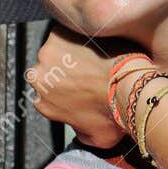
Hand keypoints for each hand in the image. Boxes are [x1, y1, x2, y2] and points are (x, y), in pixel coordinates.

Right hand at [25, 22, 146, 148]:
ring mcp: (47, 53)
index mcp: (44, 103)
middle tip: (90, 67)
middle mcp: (39, 78)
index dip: (66, 87)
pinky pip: (67, 29)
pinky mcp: (59, 34)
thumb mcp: (96, 139)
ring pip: (57, 48)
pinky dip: (79, 32)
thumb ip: (80, 133)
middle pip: (49, 69)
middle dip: (64, 68)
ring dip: (71, 49)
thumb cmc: (116, 116)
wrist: (128, 88)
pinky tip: (98, 38)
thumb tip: (81, 132)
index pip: (49, 93)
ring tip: (96, 51)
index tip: (82, 83)